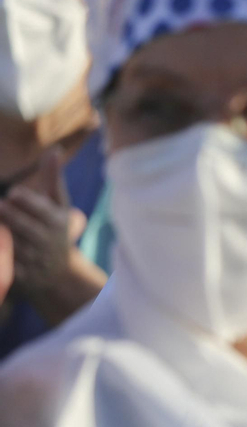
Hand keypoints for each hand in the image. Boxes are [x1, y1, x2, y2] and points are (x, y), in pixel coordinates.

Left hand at [0, 147, 103, 323]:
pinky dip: (2, 257)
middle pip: (23, 227)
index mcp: (56, 222)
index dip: (27, 203)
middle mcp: (46, 241)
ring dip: (3, 235)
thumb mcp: (58, 205)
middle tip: (0, 206)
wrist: (60, 274)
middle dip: (9, 217)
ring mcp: (34, 260)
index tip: (13, 194)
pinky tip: (0, 245)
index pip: (42, 211)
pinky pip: (5, 265)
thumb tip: (54, 150)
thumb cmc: (54, 228)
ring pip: (10, 245)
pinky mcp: (21, 276)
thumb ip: (53, 179)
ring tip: (0, 225)